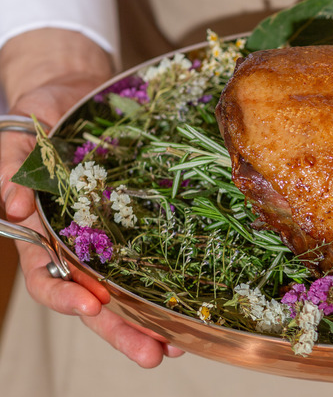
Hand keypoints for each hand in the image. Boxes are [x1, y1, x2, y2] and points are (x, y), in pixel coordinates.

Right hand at [0, 28, 184, 366]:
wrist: (78, 96)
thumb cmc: (43, 120)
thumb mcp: (19, 139)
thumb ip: (11, 169)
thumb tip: (13, 203)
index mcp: (44, 234)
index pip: (48, 278)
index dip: (65, 298)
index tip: (91, 308)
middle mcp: (79, 246)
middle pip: (98, 301)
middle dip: (123, 331)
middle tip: (152, 355)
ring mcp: (114, 238)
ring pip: (131, 290)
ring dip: (153, 321)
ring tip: (180, 344)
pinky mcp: (144, 223)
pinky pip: (159, 257)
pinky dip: (174, 284)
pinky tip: (196, 305)